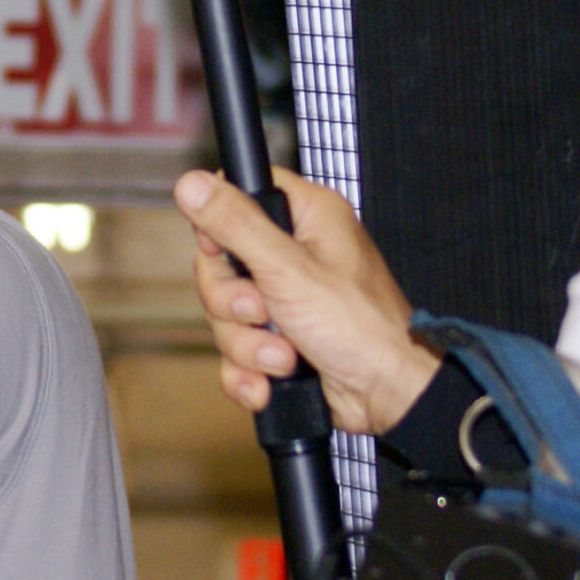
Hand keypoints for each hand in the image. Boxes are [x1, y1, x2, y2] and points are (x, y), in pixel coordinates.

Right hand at [172, 168, 436, 434]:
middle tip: (263, 311)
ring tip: (284, 354)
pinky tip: (271, 379)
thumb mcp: (288, 269)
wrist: (388, 395)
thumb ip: (236, 224)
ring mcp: (286, 300)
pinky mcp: (279, 339)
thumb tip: (192, 184)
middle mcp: (296, 255)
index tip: (224, 252)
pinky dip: (249, 370)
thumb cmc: (363, 328)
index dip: (220, 226)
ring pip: (227, 314)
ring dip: (248, 343)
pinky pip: (236, 351)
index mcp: (307, 219)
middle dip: (234, 303)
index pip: (239, 197)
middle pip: (222, 264)